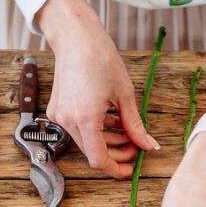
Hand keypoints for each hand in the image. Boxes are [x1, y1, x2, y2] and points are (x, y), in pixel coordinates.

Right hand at [37, 0, 158, 177]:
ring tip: (127, 132)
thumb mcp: (125, 94)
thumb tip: (148, 145)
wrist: (76, 37)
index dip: (116, 169)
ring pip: (86, 141)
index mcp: (85, 119)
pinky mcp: (58, 110)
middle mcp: (68, 121)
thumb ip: (135, 125)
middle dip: (116, 153)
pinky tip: (112, 120)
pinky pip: (79, 129)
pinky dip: (96, 130)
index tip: (130, 168)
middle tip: (136, 146)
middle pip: (93, 152)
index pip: (99, 160)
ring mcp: (60, 116)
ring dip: (108, 141)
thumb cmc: (100, 58)